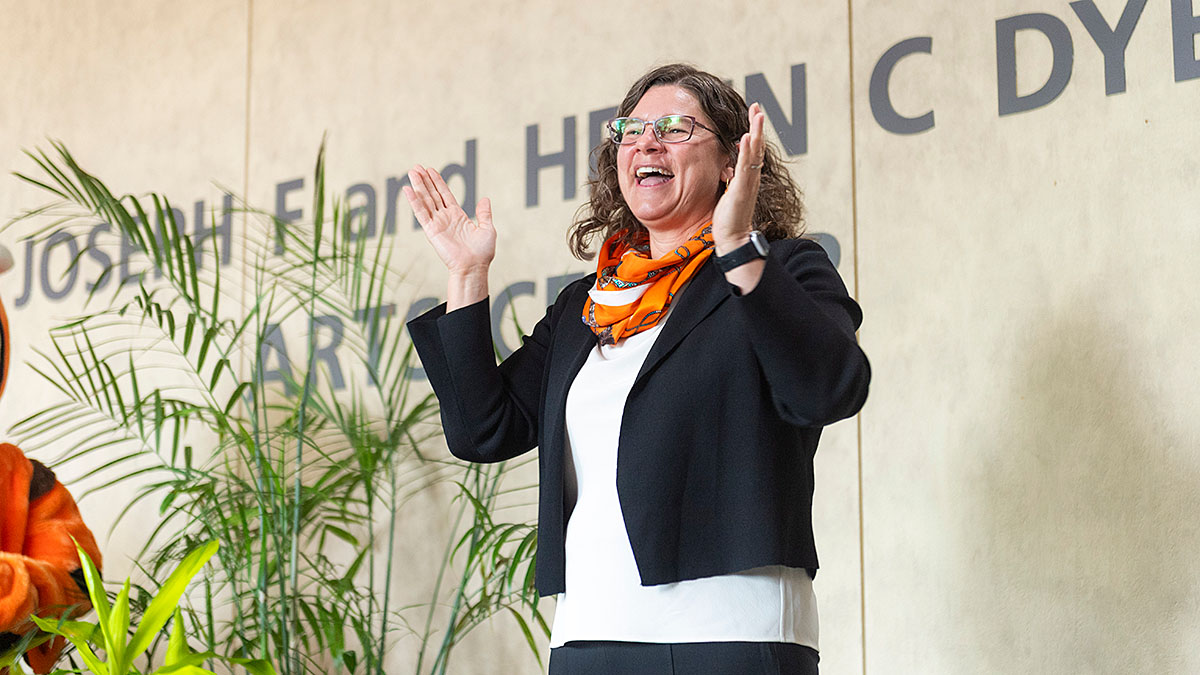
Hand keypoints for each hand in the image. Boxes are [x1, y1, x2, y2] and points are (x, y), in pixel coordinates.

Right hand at [403, 165, 494, 274]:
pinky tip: (408, 190)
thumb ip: (484, 214)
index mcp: (457, 216)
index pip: (445, 194)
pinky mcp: (432, 230)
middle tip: (417, 167)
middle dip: (425, 180)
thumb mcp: (487, 229)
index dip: (438, 182)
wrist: (473, 267)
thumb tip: (485, 199)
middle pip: (433, 194)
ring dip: (418, 186)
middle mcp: (445, 218)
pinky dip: (414, 201)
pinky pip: (421, 213)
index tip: (430, 170)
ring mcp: (437, 223)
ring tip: (412, 172)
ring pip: (425, 200)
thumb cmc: (482, 253)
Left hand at [712, 102, 765, 253]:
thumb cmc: (728, 219)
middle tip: (758, 107)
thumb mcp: (727, 192)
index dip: (754, 131)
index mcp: (747, 177)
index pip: (752, 149)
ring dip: (756, 132)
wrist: (733, 238)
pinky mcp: (741, 189)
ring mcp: (748, 182)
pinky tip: (746, 138)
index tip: (753, 114)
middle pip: (757, 146)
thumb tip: (727, 166)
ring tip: (757, 115)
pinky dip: (746, 151)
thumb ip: (730, 178)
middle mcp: (751, 177)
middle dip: (757, 125)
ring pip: (754, 153)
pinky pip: (745, 167)